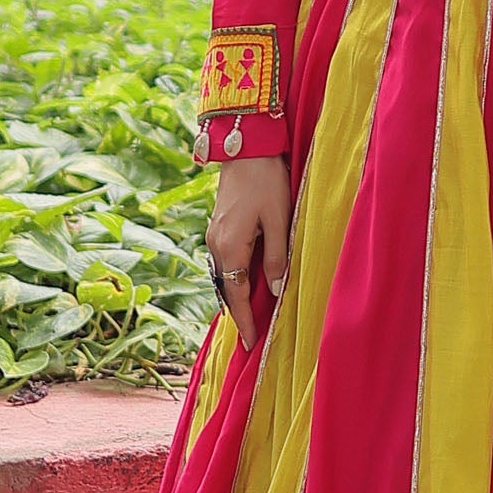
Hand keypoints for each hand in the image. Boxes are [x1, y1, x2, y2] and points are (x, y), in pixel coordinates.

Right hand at [206, 157, 290, 346]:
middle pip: (226, 289)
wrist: (246, 148)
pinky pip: (224, 261)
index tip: (253, 343)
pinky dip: (233, 278)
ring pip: (224, 276)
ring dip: (235, 296)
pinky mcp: (217, 227)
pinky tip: (246, 284)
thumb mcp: (279, 221)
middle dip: (239, 314)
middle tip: (253, 337)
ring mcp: (213, 235)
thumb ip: (276, 257)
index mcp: (230, 246)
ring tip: (251, 316)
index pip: (237, 295)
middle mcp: (216, 244)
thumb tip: (275, 291)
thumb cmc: (267, 182)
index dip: (245, 321)